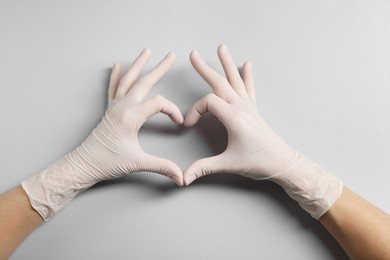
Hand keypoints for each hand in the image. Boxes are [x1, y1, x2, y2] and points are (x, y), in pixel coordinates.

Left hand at [22, 49, 183, 219]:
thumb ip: (162, 167)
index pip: (159, 104)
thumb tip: (181, 176)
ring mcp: (115, 107)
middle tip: (171, 56)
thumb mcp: (137, 163)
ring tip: (146, 51)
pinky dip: (116, 76)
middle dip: (159, 68)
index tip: (179, 122)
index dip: (173, 111)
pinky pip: (113, 88)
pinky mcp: (109, 110)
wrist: (84, 165)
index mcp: (131, 117)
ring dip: (138, 65)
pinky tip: (116, 66)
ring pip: (128, 80)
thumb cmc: (107, 162)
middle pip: (144, 82)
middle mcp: (123, 107)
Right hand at [183, 45, 342, 218]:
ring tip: (221, 48)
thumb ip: (204, 167)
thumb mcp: (229, 163)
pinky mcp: (254, 110)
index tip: (189, 124)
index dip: (194, 111)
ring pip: (235, 80)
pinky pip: (249, 88)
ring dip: (226, 64)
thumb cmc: (259, 161)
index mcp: (233, 117)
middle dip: (204, 68)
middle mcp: (241, 107)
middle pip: (219, 82)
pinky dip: (247, 75)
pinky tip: (247, 64)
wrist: (282, 162)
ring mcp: (249, 106)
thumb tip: (184, 177)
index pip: (208, 102)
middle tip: (192, 55)